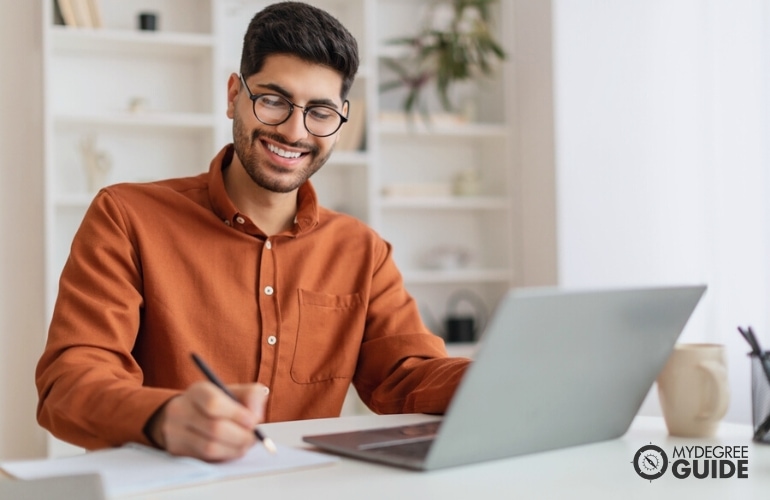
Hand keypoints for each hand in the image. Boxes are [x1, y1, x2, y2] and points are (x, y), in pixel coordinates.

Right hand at [148, 381, 268, 460]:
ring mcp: (176, 432)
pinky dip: (225, 455)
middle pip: (214, 428)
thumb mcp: (235, 391)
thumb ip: (253, 396)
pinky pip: (205, 458)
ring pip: (210, 447)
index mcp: (197, 391)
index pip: (214, 403)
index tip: (253, 421)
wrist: (186, 415)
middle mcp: (181, 410)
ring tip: (245, 443)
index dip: (237, 414)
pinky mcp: (177, 450)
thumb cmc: (218, 403)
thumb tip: (256, 416)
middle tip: (253, 436)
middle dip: (241, 435)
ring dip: (234, 448)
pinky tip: (232, 449)